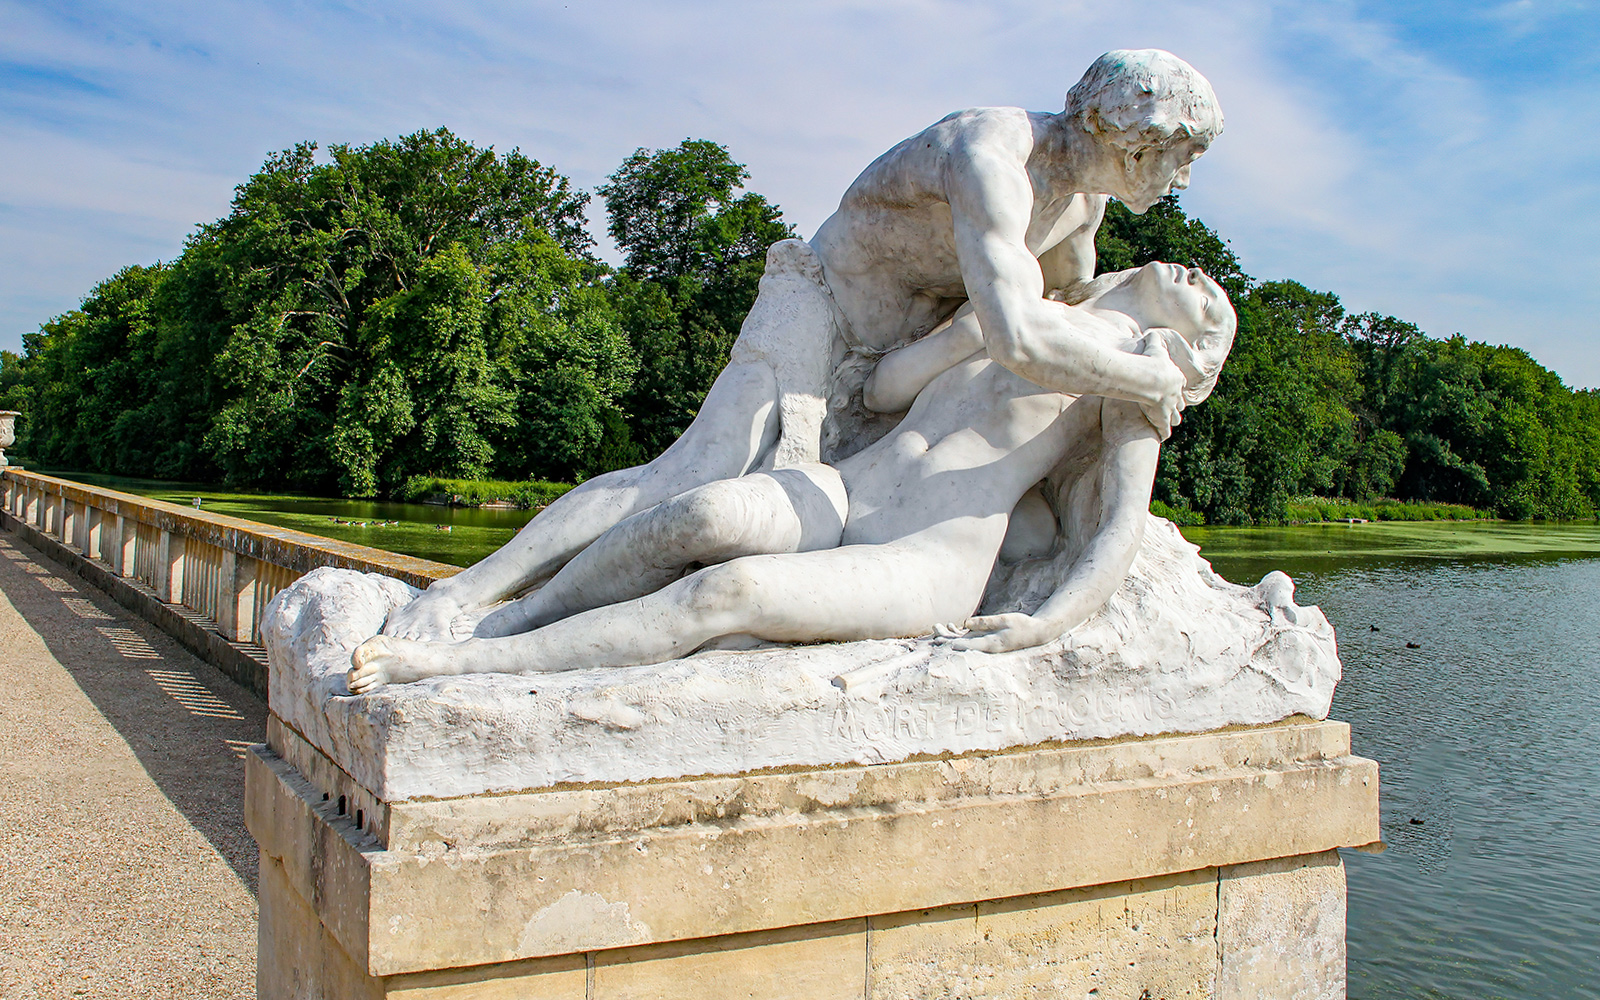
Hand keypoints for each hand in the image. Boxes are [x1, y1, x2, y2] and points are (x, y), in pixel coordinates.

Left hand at [939, 612, 1062, 653]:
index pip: (966, 645)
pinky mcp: (987, 639)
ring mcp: (985, 643)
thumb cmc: (1022, 625)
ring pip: (963, 641)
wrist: (1035, 632)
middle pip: (961, 644)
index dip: (950, 643)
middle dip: (945, 638)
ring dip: (949, 635)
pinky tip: (950, 626)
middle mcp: (985, 647)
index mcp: (989, 644)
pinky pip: (969, 638)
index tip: (938, 641)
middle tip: (932, 630)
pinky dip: (959, 633)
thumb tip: (965, 623)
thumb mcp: (1005, 620)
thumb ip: (985, 622)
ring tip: (935, 627)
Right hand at [1136, 331, 1185, 439]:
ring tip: (1174, 423)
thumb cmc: (1148, 359)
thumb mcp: (1152, 344)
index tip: (1175, 388)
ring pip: (1173, 415)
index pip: (1177, 382)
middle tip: (1178, 407)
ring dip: (1173, 419)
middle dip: (1177, 403)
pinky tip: (1164, 436)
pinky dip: (1164, 432)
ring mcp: (1170, 406)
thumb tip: (1151, 329)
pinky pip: (1164, 427)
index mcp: (1175, 377)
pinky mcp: (1162, 417)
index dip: (1175, 386)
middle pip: (1178, 400)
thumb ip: (1153, 338)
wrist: (1148, 377)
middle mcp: (1175, 392)